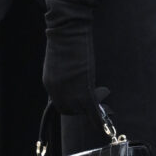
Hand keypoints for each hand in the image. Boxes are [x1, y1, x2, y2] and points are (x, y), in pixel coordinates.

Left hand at [43, 0, 102, 118]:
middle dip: (83, 106)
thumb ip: (64, 72)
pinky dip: (100, 121)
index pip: (60, 103)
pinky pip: (93, 112)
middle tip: (99, 93)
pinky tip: (107, 128)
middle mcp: (56, 91)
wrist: (68, 28)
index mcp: (49, 82)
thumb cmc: (66, 36)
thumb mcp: (61, 58)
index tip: (85, 96)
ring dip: (94, 105)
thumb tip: (74, 76)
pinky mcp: (83, 91)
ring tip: (105, 90)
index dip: (73, 102)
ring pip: (81, 111)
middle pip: (69, 110)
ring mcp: (69, 92)